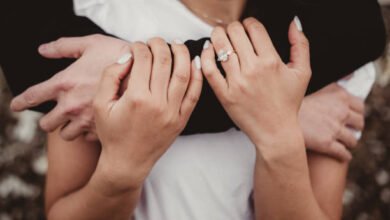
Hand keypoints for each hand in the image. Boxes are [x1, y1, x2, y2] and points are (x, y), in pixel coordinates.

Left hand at [10, 34, 129, 140]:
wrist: (146, 74)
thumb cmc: (118, 54)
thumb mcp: (91, 44)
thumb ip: (64, 46)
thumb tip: (44, 50)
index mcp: (64, 84)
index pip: (32, 96)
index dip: (21, 102)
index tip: (16, 106)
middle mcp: (71, 106)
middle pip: (47, 124)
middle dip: (49, 121)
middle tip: (56, 116)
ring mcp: (86, 120)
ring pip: (66, 135)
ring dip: (68, 129)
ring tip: (77, 122)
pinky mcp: (102, 129)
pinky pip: (88, 138)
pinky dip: (89, 132)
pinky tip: (96, 124)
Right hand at [93, 39, 202, 190]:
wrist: (128, 162)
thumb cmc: (112, 133)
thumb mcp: (100, 104)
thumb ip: (110, 76)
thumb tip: (128, 57)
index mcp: (136, 97)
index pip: (143, 59)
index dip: (140, 46)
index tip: (137, 46)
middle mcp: (158, 103)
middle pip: (165, 61)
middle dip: (160, 44)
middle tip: (155, 41)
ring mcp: (173, 111)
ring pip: (184, 73)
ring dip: (182, 54)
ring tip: (176, 45)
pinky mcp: (182, 119)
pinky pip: (195, 93)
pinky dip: (197, 76)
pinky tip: (195, 63)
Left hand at [201, 17, 310, 146]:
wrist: (276, 131)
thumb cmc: (288, 103)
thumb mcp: (302, 72)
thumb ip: (300, 44)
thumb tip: (293, 23)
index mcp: (271, 61)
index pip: (254, 27)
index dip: (249, 22)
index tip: (248, 27)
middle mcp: (253, 70)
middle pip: (235, 33)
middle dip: (233, 27)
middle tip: (232, 31)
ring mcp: (237, 83)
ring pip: (220, 47)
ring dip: (217, 36)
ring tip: (219, 36)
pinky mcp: (224, 94)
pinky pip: (209, 70)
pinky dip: (205, 56)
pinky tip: (208, 51)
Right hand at [299, 82, 364, 160]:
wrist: (276, 114)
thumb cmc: (292, 97)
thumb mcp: (316, 83)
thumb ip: (335, 81)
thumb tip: (351, 75)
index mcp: (340, 95)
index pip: (359, 106)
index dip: (355, 112)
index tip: (349, 116)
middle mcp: (341, 112)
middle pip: (359, 123)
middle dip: (354, 127)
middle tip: (346, 129)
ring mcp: (334, 129)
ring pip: (352, 140)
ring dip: (348, 142)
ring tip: (342, 143)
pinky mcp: (327, 144)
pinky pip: (343, 153)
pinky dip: (344, 156)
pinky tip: (340, 155)